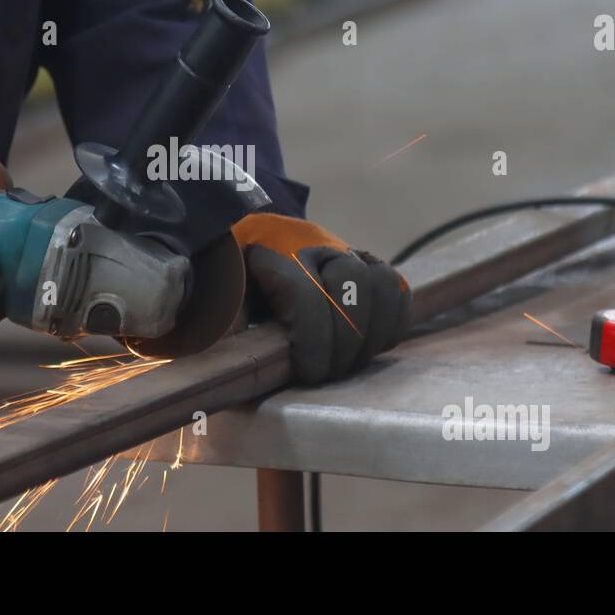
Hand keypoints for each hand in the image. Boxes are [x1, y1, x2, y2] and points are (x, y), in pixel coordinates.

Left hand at [232, 213, 410, 383]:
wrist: (249, 240)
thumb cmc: (233, 278)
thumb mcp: (218, 296)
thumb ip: (226, 322)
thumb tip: (234, 359)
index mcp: (272, 252)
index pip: (306, 293)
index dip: (314, 339)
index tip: (311, 372)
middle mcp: (314, 244)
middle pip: (352, 283)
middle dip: (346, 340)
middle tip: (328, 374)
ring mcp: (344, 250)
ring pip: (381, 282)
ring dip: (373, 331)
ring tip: (351, 364)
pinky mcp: (365, 263)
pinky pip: (396, 287)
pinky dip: (392, 320)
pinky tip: (370, 347)